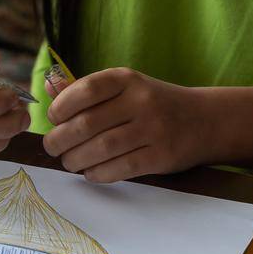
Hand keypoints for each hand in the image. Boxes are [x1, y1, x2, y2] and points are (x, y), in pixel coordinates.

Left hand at [42, 67, 218, 182]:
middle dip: (61, 139)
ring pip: (101, 149)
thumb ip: (87, 90)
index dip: (61, 106)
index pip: (86, 90)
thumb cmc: (153, 103)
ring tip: (68, 162)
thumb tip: (48, 90)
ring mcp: (153, 129)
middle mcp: (141, 101)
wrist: (205, 120)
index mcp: (127, 79)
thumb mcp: (126, 87)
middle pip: (88, 124)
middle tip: (52, 147)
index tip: (53, 119)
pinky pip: (121, 168)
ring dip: (76, 160)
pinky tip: (90, 173)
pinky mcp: (161, 156)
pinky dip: (98, 174)